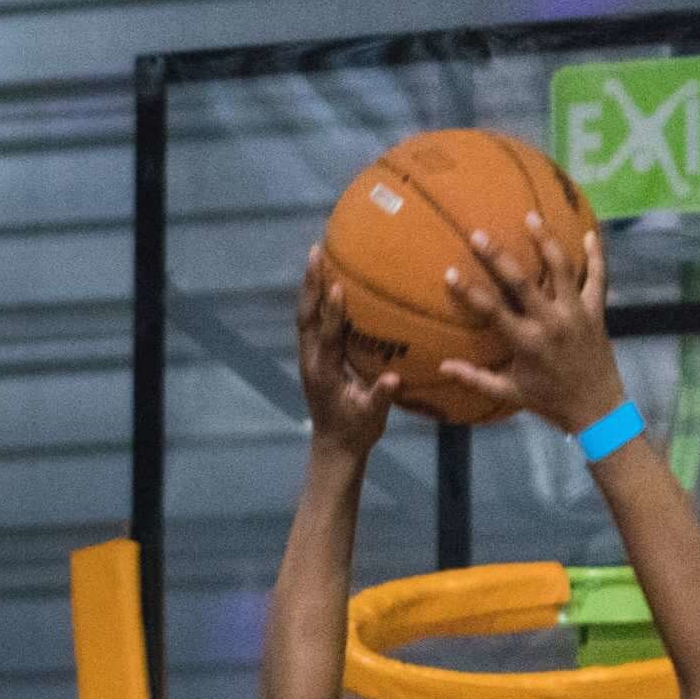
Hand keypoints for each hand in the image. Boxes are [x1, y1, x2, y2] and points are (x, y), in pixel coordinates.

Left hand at [295, 251, 399, 453]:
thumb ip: (380, 397)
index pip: (328, 338)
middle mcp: (312, 361)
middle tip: (316, 252)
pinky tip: (327, 280)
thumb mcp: (371, 418)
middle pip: (307, 316)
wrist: (334, 446)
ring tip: (317, 255)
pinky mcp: (314, 356)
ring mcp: (310, 358)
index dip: (333, 312)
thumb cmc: (356, 432)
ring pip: (306, 316)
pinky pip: (312, 322)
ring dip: (310, 286)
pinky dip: (317, 299)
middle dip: (311, 284)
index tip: (338, 286)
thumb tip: (394, 379)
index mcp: (325, 374)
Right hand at [439, 215, 625, 435]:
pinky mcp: (596, 312)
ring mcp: (576, 314)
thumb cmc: (549, 401)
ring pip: (561, 269)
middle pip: (522, 282)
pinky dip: (596, 255)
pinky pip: (598, 278)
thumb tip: (443, 367)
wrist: (597, 410)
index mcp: (527, 343)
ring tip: (531, 215)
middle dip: (499, 256)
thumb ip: (476, 379)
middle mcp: (551, 324)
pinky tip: (590, 232)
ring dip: (546, 241)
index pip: (492, 311)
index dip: (469, 292)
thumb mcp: (510, 393)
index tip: (450, 272)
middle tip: (480, 234)